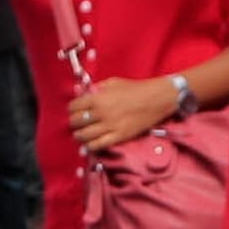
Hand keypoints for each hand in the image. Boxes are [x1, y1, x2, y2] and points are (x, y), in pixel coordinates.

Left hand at [67, 74, 187, 152]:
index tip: (73, 111)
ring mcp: (110, 126)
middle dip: (74, 123)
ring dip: (79, 136)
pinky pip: (98, 145)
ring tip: (80, 135)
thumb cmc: (135, 88)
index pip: (74, 107)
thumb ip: (97, 89)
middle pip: (77, 122)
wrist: (156, 99)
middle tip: (76, 123)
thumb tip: (84, 94)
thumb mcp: (113, 83)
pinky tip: (88, 145)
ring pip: (84, 136)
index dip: (71, 109)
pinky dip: (90, 146)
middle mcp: (101, 113)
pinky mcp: (119, 137)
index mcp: (98, 98)